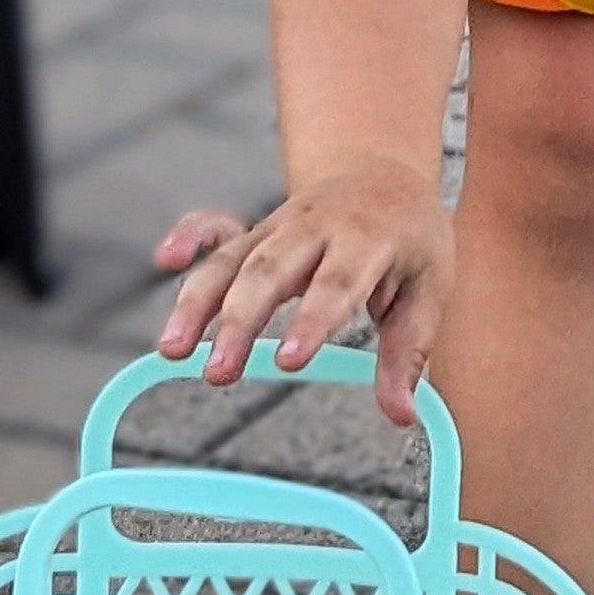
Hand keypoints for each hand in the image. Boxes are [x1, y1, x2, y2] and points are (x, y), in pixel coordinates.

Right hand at [152, 163, 452, 426]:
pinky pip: (215, 227)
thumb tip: (401, 416)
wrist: (386, 178)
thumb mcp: (428, 291)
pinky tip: (165, 258)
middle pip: (271, 271)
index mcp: (369, 238)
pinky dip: (188, 234)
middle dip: (239, 322)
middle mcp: (317, 226)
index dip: (312, 321)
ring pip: (233, 259)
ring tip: (173, 351)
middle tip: (218, 374)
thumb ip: (408, 353)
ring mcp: (280, 224)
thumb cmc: (411, 243)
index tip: (287, 363)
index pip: (337, 283)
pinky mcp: (255, 228)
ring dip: (197, 302)